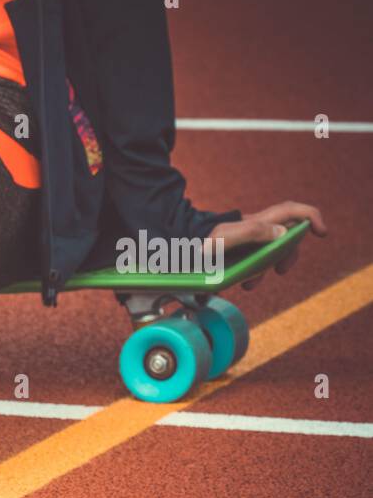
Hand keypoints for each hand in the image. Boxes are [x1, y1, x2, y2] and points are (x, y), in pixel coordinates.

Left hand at [209, 202, 327, 287]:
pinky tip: (239, 284)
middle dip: (287, 255)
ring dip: (264, 270)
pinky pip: (249, 262)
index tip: (321, 233)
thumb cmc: (200, 240)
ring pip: (266, 254)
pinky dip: (249, 273)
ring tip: (250, 285)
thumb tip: (283, 233)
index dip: (311, 218)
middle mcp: (254, 230)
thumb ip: (255, 232)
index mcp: (258, 223)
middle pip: (284, 237)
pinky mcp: (233, 253)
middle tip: (279, 271)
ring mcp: (244, 241)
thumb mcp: (228, 236)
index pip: (292, 212)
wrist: (174, 247)